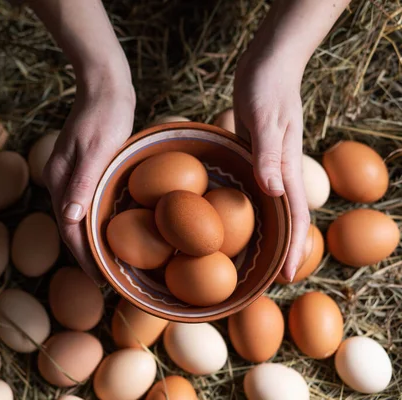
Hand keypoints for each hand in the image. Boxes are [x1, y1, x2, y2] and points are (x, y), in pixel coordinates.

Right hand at [44, 74, 135, 284]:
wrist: (103, 85)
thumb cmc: (105, 115)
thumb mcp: (96, 149)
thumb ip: (82, 184)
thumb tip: (72, 219)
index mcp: (59, 179)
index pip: (69, 228)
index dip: (83, 256)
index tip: (100, 278)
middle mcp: (59, 180)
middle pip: (70, 227)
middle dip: (85, 255)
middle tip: (106, 279)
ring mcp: (68, 175)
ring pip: (77, 218)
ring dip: (90, 241)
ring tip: (108, 262)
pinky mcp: (80, 170)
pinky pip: (85, 204)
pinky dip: (94, 222)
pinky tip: (108, 230)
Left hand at [233, 50, 309, 281]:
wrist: (267, 63)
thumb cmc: (266, 87)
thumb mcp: (264, 120)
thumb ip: (268, 155)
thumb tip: (274, 192)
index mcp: (286, 166)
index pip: (295, 215)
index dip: (293, 247)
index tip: (286, 277)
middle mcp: (280, 169)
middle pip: (288, 216)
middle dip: (285, 247)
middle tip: (273, 277)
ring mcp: (269, 162)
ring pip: (274, 205)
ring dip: (271, 230)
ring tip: (259, 254)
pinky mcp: (257, 153)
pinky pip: (258, 187)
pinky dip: (256, 206)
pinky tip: (242, 213)